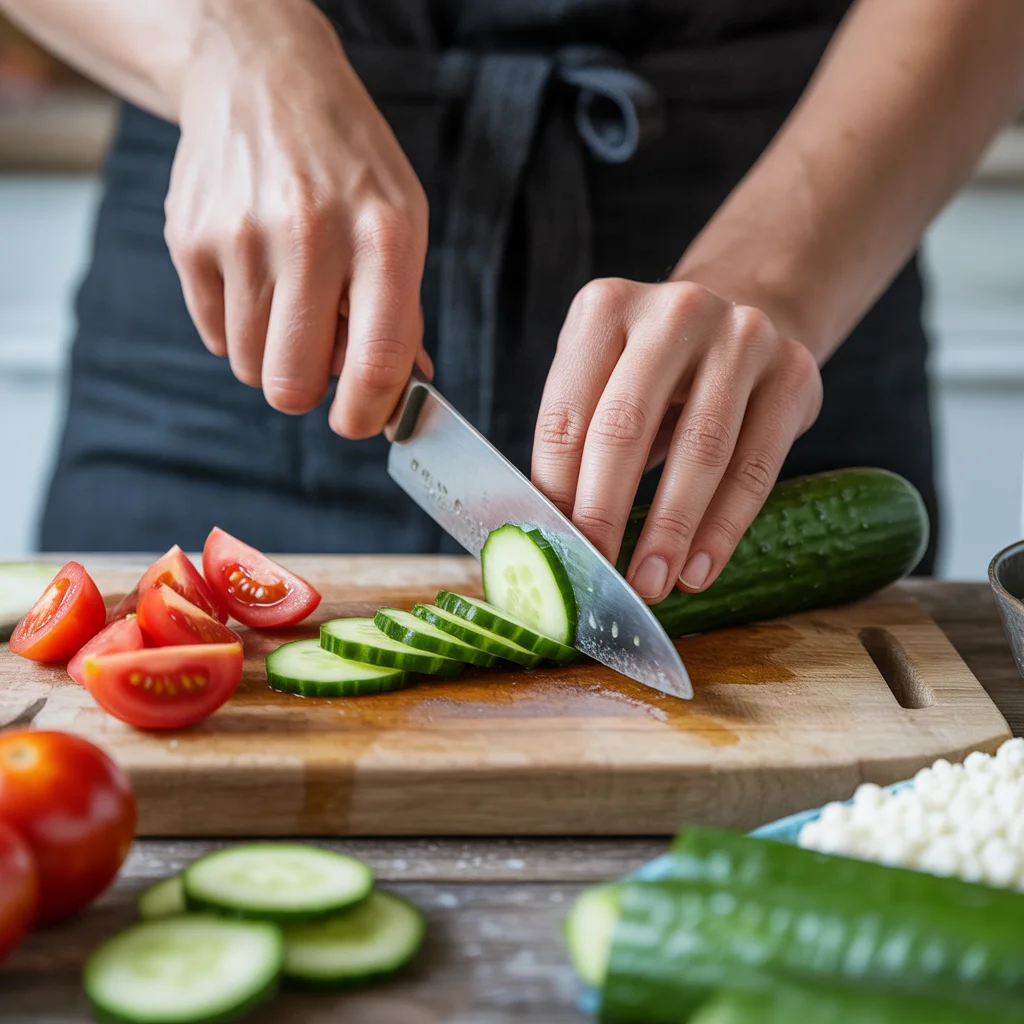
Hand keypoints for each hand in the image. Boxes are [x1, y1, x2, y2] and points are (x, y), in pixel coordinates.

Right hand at [164, 0, 430, 437]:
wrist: (263, 80)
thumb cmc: (348, 164)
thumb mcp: (401, 221)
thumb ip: (402, 312)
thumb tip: (399, 397)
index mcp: (382, 236)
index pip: (377, 360)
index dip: (367, 412)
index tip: (360, 421)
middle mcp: (310, 235)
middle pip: (294, 383)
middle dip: (309, 391)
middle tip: (318, 358)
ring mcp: (241, 236)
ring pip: (252, 367)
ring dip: (275, 356)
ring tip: (290, 300)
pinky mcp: (189, 239)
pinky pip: (216, 337)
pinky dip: (240, 327)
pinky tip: (257, 276)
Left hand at [532, 278, 822, 602]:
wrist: (749, 319)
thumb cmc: (654, 372)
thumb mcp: (603, 381)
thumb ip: (572, 443)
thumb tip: (540, 536)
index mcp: (605, 308)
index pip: (566, 414)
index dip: (555, 489)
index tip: (552, 549)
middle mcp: (675, 312)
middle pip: (626, 426)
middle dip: (605, 512)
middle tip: (595, 573)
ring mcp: (743, 337)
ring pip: (701, 450)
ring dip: (670, 531)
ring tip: (651, 584)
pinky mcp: (794, 375)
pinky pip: (755, 466)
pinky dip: (723, 528)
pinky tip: (699, 569)